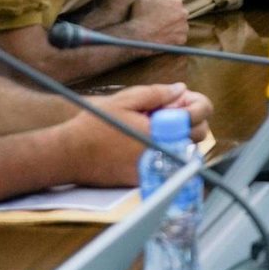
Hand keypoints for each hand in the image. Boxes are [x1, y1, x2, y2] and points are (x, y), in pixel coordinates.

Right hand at [66, 83, 205, 185]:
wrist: (69, 155)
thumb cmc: (94, 125)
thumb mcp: (125, 100)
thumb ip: (157, 93)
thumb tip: (181, 89)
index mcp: (160, 132)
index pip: (199, 119)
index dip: (195, 107)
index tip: (179, 103)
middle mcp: (161, 154)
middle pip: (197, 137)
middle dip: (190, 122)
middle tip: (169, 112)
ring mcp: (154, 169)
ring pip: (185, 151)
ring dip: (179, 136)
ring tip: (156, 125)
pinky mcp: (145, 180)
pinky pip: (167, 164)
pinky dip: (165, 151)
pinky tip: (146, 140)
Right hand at [126, 0, 186, 45]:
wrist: (138, 36)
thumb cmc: (140, 16)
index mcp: (176, 2)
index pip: (174, 3)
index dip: (166, 8)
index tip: (158, 13)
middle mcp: (184, 13)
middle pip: (179, 15)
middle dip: (172, 18)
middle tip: (160, 23)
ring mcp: (184, 27)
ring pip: (180, 27)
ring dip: (174, 28)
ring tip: (161, 32)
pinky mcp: (181, 40)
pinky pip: (179, 39)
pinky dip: (173, 39)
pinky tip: (164, 39)